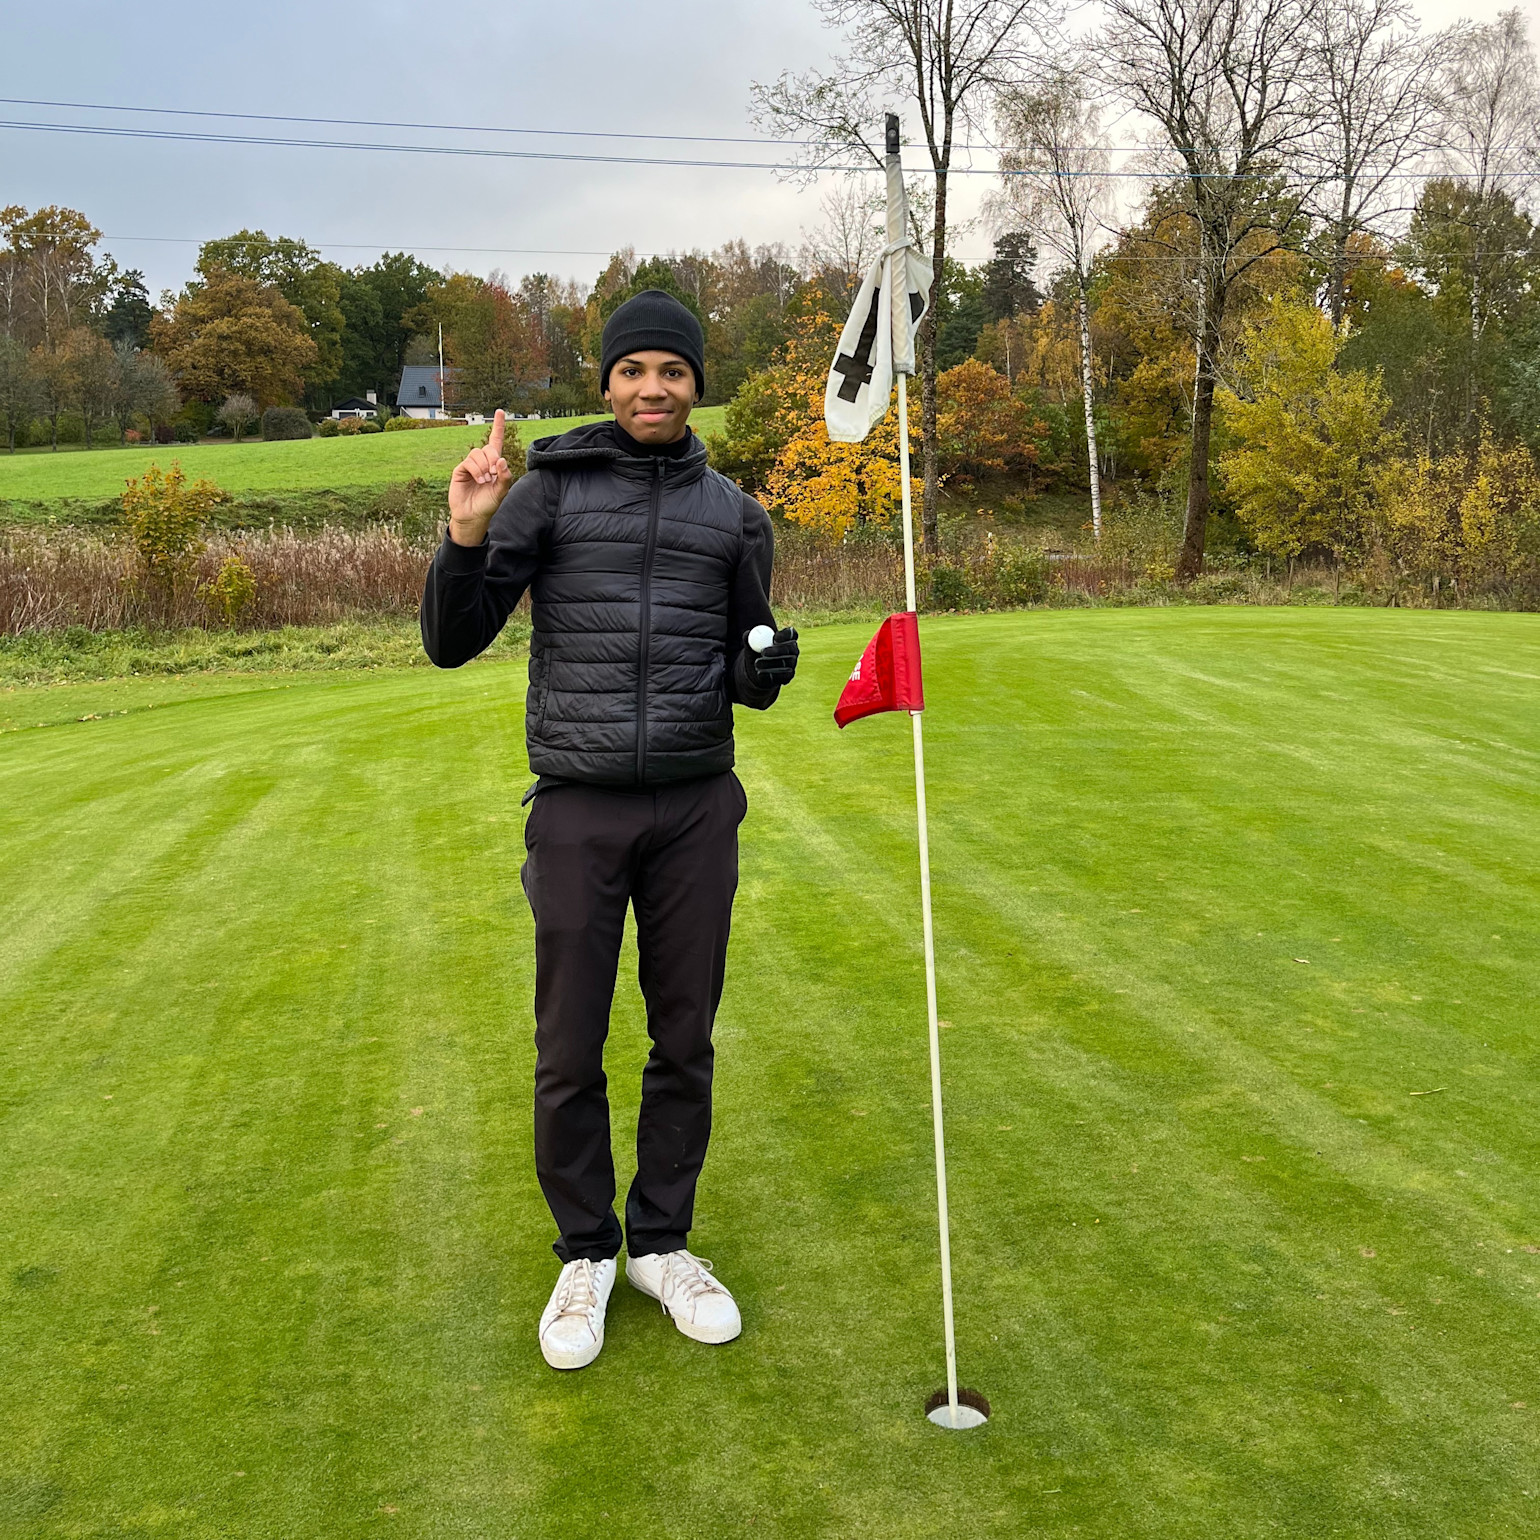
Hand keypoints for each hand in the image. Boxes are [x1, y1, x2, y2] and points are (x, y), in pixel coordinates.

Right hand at [447, 409, 512, 545]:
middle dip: (493, 459)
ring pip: (478, 453)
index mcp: (494, 464)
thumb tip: (501, 459)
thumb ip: (505, 477)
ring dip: (484, 466)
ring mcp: (471, 465)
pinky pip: (469, 461)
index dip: (498, 426)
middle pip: (488, 447)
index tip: (500, 411)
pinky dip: (477, 470)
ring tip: (485, 481)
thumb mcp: (501, 492)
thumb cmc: (488, 504)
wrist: (473, 516)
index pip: (496, 441)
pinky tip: (479, 480)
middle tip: (494, 474)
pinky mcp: (461, 470)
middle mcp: (482, 462)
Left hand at [752, 626, 798, 686]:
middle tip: (763, 652)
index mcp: (786, 638)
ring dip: (770, 663)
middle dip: (777, 650)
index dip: (785, 635)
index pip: (791, 634)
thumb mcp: (751, 645)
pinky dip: (770, 675)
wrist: (756, 670)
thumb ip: (750, 639)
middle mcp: (793, 651)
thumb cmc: (756, 653)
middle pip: (790, 649)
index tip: (774, 637)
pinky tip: (760, 674)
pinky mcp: (789, 676)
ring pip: (786, 663)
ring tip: (756, 664)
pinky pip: (783, 675)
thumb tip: (747, 634)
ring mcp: (792, 664)